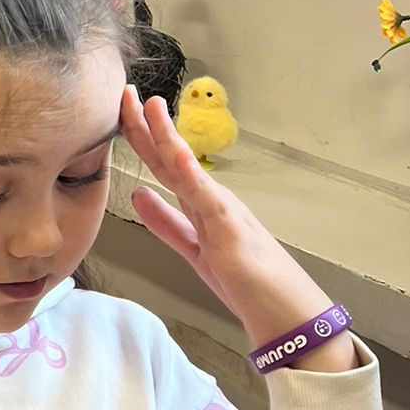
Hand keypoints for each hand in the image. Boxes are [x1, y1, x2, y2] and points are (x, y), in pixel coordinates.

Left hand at [119, 88, 354, 369]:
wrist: (289, 318)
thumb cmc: (249, 285)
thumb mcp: (195, 251)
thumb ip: (167, 224)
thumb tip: (137, 195)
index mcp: (203, 203)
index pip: (163, 164)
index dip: (140, 136)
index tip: (121, 109)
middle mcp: (213, 200)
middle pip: (170, 158)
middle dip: (144, 125)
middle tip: (123, 91)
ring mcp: (225, 213)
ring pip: (187, 170)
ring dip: (166, 136)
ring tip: (149, 106)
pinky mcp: (233, 234)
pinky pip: (209, 201)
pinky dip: (191, 176)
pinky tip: (176, 155)